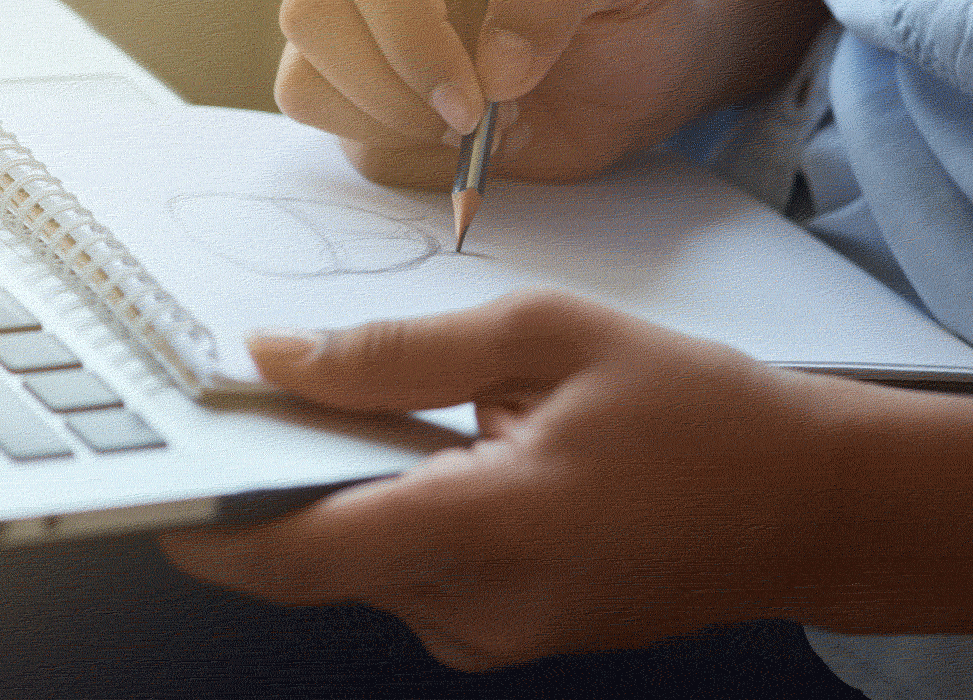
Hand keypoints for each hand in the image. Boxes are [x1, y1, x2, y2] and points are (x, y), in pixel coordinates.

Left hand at [158, 292, 835, 670]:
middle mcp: (481, 608)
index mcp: (491, 529)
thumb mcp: (550, 337)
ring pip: (362, 563)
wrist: (804, 506)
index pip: (299, 553)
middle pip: (319, 555)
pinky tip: (450, 450)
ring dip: (349, 490)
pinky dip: (400, 512)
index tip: (169, 466)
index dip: (210, 521)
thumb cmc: (701, 413)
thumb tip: (281, 356)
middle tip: (280, 390)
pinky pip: (412, 574)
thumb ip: (402, 353)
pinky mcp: (505, 635)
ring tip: (396, 405)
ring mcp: (494, 635)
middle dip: (281, 481)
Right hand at [275, 0, 717, 187]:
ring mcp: (353, 10)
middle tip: (473, 122)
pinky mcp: (351, 80)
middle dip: (391, 89)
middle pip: (314, 10)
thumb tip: (492, 61)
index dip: (413, 35)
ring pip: (303, 75)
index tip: (479, 96)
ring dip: (386, 124)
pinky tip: (451, 139)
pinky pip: (327, 124)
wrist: (635, 66)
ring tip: (471, 127)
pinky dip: (389, 149)